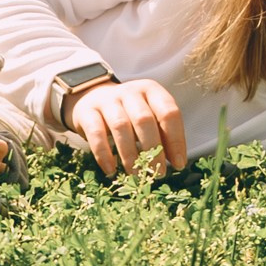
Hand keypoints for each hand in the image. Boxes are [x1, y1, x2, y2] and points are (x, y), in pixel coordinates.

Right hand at [68, 76, 186, 178]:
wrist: (92, 97)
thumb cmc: (129, 113)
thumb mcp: (149, 116)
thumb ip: (162, 134)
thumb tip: (174, 162)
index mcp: (151, 90)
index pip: (169, 113)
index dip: (176, 140)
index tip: (178, 164)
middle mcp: (130, 92)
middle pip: (144, 120)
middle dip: (153, 149)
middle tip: (157, 173)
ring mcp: (107, 100)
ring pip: (121, 126)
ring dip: (130, 154)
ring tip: (137, 175)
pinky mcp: (87, 112)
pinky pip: (96, 133)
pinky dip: (104, 154)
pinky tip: (111, 170)